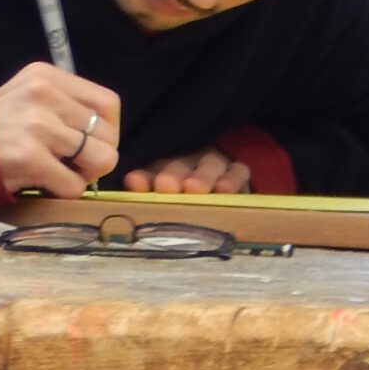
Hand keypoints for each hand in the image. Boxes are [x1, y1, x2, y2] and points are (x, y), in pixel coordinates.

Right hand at [0, 64, 121, 197]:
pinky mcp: (30, 158)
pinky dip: (66, 191)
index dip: (107, 129)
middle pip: (107, 133)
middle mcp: (43, 94)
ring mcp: (36, 126)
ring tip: (61, 172)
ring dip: (83, 174)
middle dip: (97, 155)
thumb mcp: (27, 95)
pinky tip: (46, 184)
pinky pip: (75, 184)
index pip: (108, 103)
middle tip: (74, 164)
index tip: (91, 142)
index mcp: (45, 76)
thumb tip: (105, 132)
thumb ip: (64, 103)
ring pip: (100, 158)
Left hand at [122, 149, 251, 194]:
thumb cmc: (188, 206)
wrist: (228, 192)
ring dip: (201, 175)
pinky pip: (238, 171)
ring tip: (193, 189)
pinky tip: (223, 190)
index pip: (152, 169)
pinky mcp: (239, 173)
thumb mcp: (167, 203)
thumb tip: (129, 194)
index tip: (135, 183)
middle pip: (180, 164)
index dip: (144, 176)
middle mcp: (190, 162)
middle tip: (165, 186)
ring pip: (210, 164)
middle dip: (172, 174)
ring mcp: (216, 165)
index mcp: (165, 168)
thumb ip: (148, 198)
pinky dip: (232, 179)